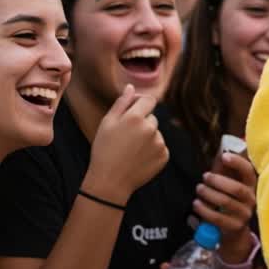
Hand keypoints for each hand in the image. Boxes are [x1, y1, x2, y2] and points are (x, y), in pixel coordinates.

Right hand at [85, 84, 167, 201]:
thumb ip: (121, 103)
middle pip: (152, 118)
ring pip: (156, 133)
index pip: (149, 100)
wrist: (110, 181)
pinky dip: (152, 150)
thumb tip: (131, 87)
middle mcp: (151, 128)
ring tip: (131, 150)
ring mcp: (159, 143)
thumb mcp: (107, 123)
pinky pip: (160, 147)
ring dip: (147, 137)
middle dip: (142, 123)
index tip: (134, 111)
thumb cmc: (104, 150)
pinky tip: (138, 158)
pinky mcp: (164, 156)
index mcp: (135, 117)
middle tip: (126, 138)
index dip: (141, 103)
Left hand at [194, 152, 257, 261]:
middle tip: (204, 177)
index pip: (249, 172)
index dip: (238, 163)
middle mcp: (251, 200)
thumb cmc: (228, 204)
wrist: (233, 234)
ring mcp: (244, 215)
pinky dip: (205, 211)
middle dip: (218, 181)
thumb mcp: (228, 188)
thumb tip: (218, 154)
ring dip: (210, 194)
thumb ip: (224, 174)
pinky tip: (197, 205)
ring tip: (199, 189)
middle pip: (237, 189)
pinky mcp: (235, 227)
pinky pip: (219, 218)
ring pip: (227, 203)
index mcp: (250, 186)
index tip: (224, 157)